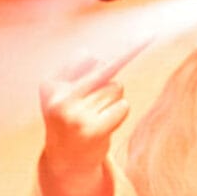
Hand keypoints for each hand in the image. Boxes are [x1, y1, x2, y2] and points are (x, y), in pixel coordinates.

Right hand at [40, 40, 147, 181]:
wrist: (66, 161)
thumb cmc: (71, 117)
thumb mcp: (66, 92)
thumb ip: (78, 70)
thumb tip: (87, 54)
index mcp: (49, 85)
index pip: (83, 58)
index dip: (108, 51)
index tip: (147, 35)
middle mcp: (59, 99)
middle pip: (104, 70)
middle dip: (119, 65)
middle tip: (144, 41)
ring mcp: (75, 116)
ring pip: (115, 88)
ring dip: (112, 99)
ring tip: (97, 114)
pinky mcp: (93, 130)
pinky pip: (123, 106)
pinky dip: (119, 112)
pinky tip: (104, 124)